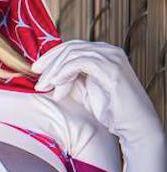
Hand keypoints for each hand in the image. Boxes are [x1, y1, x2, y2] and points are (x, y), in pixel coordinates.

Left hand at [32, 40, 163, 143]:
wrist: (134, 125)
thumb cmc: (111, 111)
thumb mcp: (85, 91)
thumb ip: (70, 79)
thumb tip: (48, 77)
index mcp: (103, 53)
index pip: (72, 47)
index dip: (51, 57)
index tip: (37, 70)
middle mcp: (108, 51)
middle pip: (70, 47)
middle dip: (49, 62)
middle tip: (36, 78)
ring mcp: (111, 57)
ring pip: (73, 53)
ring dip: (54, 70)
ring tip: (44, 86)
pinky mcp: (112, 68)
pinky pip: (81, 62)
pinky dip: (65, 72)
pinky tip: (56, 84)